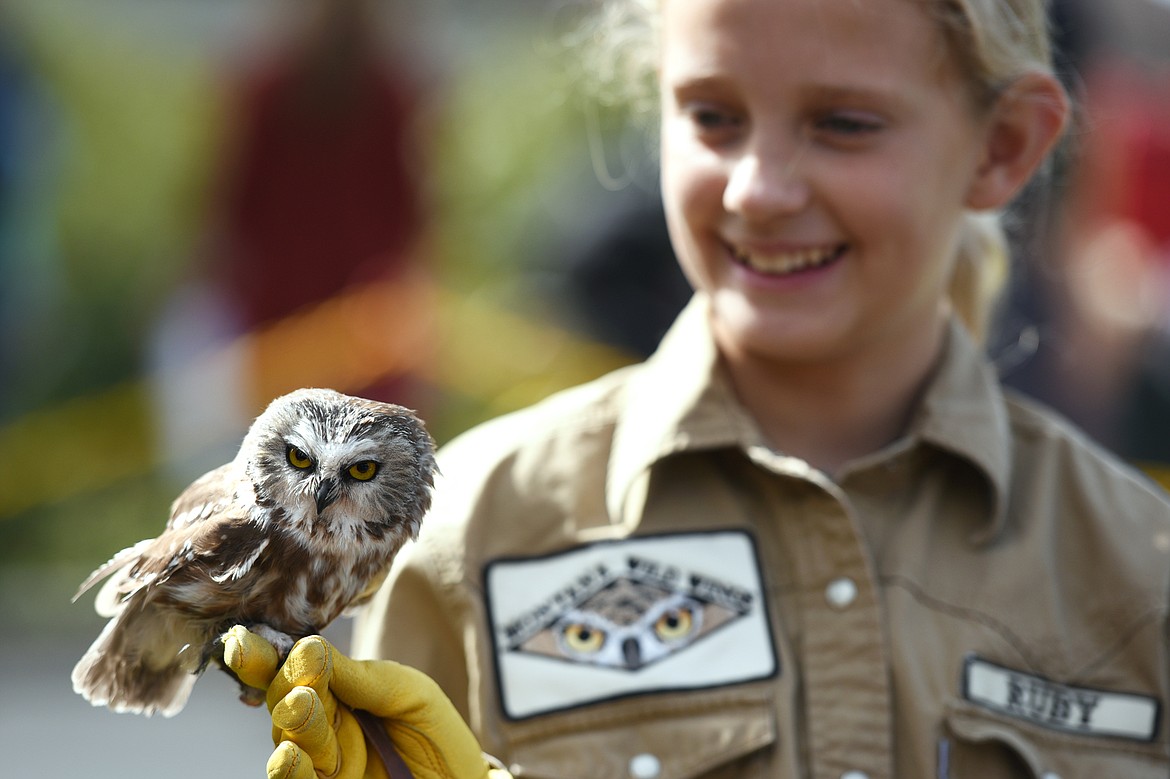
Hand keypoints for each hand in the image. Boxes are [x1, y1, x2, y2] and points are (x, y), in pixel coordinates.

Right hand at [222, 627, 507, 778]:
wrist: (460, 777)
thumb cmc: (432, 727)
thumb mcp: (405, 691)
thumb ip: (360, 676)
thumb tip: (308, 647)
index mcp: (333, 689)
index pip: (290, 670)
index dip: (262, 656)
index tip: (242, 642)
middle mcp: (318, 724)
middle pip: (285, 701)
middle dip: (289, 686)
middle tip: (304, 681)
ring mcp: (321, 761)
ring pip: (289, 740)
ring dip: (293, 722)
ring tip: (303, 705)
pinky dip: (291, 769)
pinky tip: (289, 753)